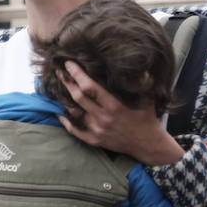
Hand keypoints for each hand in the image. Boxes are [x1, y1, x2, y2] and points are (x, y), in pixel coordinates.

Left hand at [56, 61, 185, 165]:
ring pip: (74, 113)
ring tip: (58, 87)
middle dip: (67, 83)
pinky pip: (74, 130)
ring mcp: (97, 130)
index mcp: (114, 106)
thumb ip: (140, 80)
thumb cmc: (147, 117)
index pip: (90, 87)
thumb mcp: (147, 97)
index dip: (77, 74)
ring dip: (64, 99)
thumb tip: (135, 62)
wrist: (147, 144)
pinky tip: (59, 112)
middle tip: (59, 72)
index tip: (69, 64)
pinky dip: (65, 120)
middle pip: (78, 98)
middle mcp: (103, 118)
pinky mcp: (94, 140)